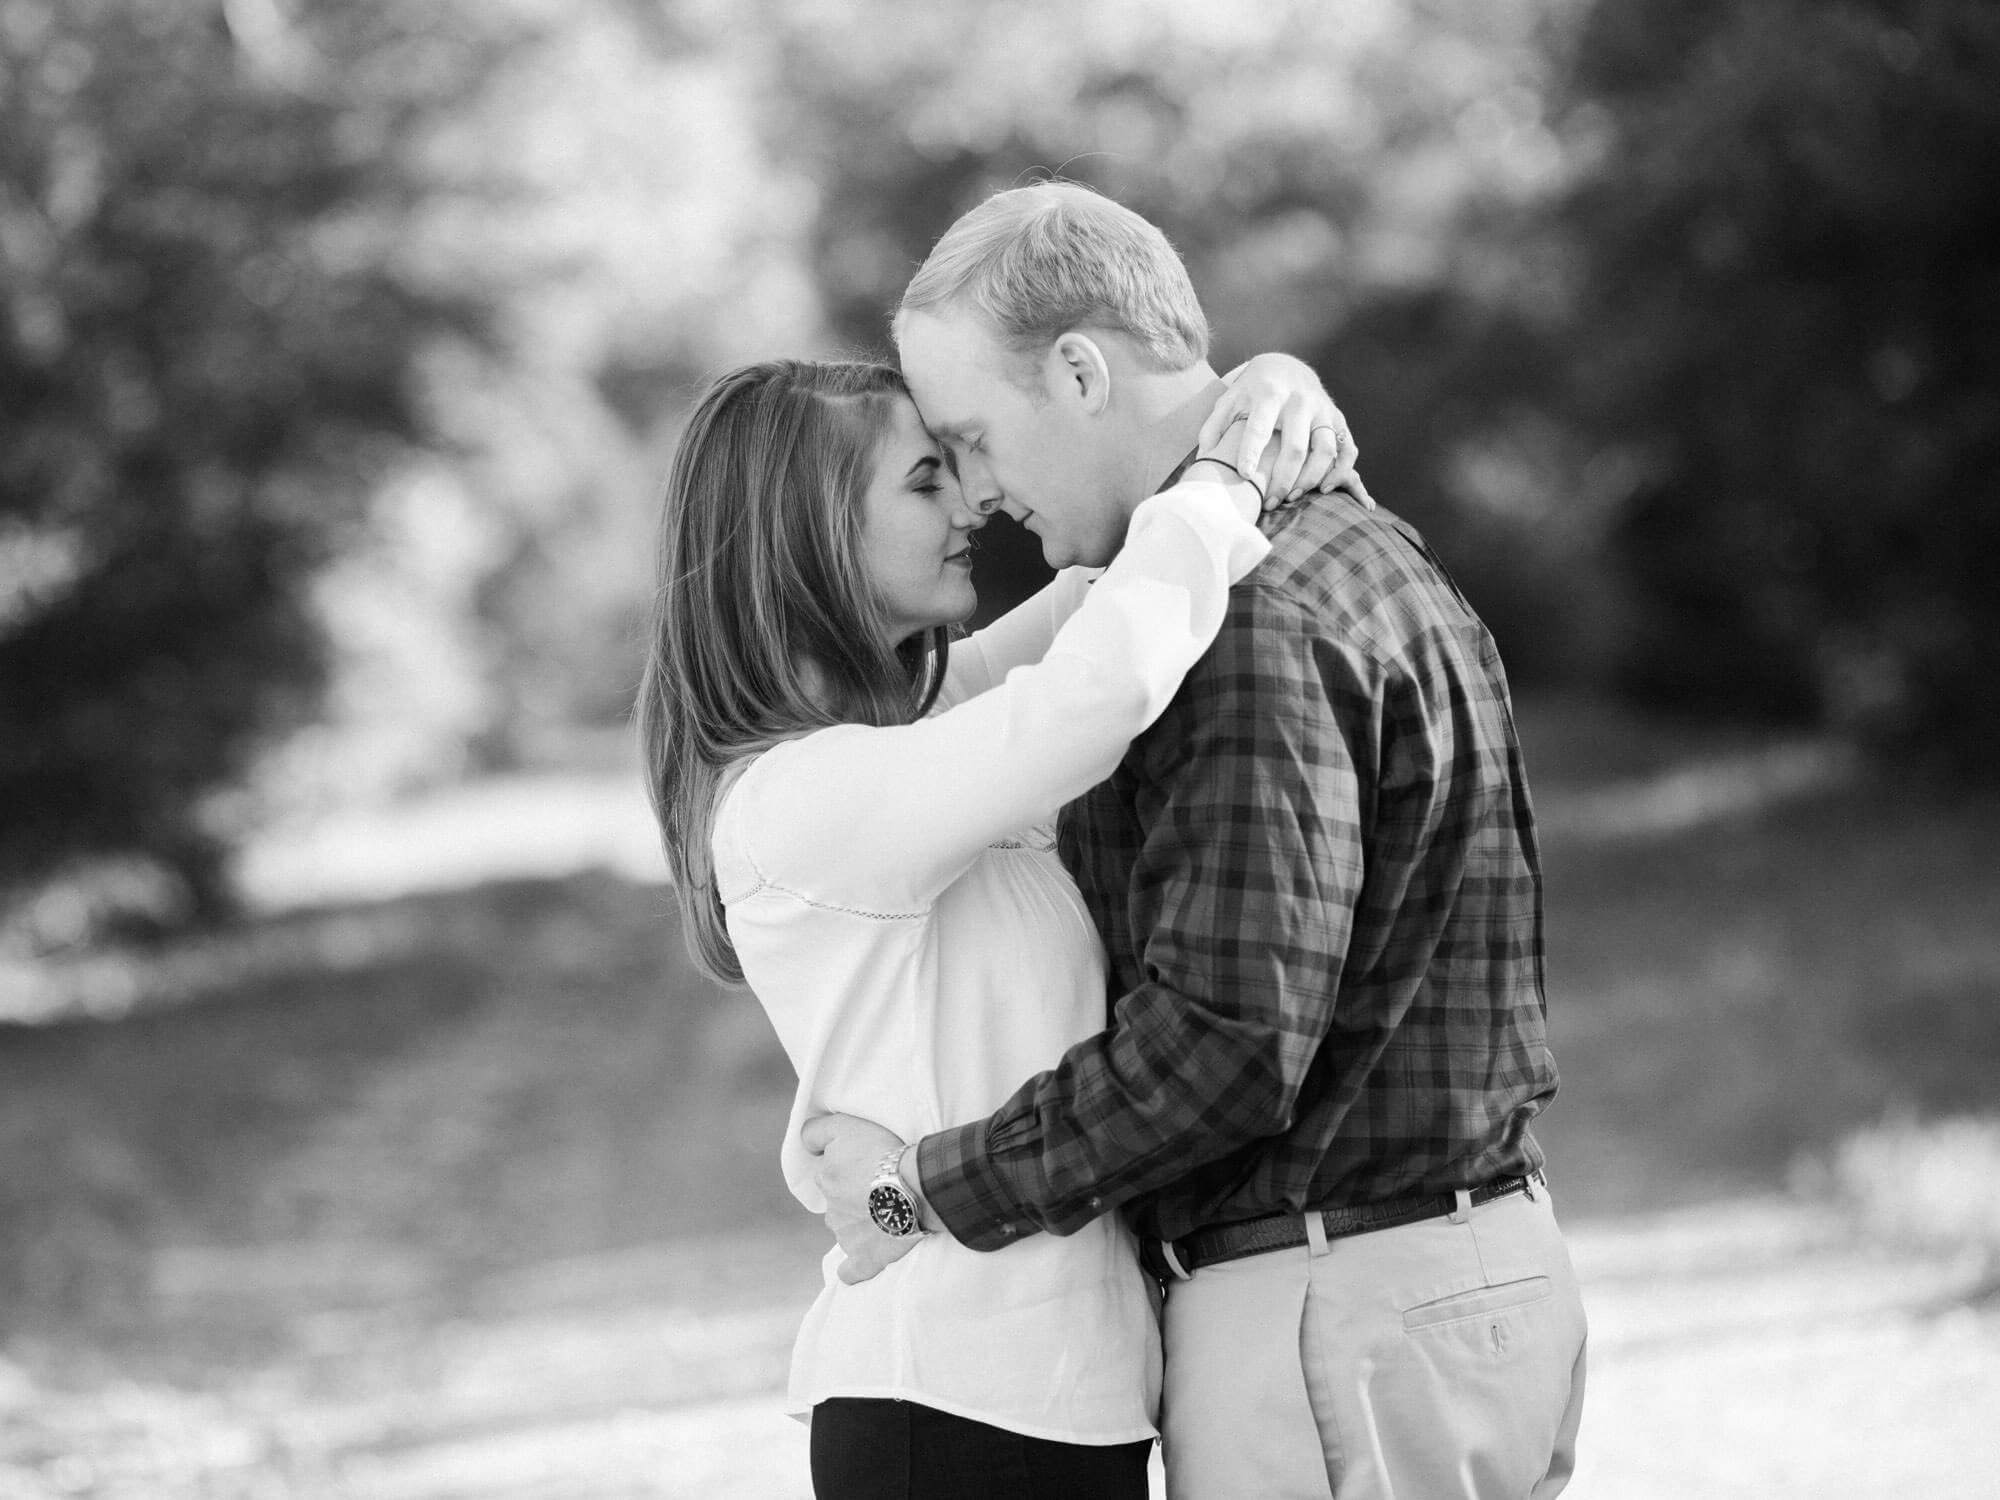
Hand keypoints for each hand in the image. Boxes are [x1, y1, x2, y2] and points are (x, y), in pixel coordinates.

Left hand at [799, 1113, 921, 1284]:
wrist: (912, 1187)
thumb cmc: (881, 1154)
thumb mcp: (844, 1126)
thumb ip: (816, 1132)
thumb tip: (806, 1147)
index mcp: (827, 1180)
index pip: (830, 1174)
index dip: (849, 1169)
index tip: (867, 1166)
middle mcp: (831, 1211)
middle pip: (839, 1205)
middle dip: (853, 1199)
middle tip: (880, 1190)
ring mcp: (846, 1238)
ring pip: (847, 1232)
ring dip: (860, 1226)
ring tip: (887, 1216)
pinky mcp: (863, 1259)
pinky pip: (851, 1271)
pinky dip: (854, 1268)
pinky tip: (864, 1259)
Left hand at [1204, 353, 1372, 510]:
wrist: (1286, 367)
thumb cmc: (1251, 393)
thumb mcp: (1229, 401)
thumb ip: (1214, 426)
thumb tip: (1204, 455)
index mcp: (1269, 395)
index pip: (1260, 428)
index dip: (1251, 453)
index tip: (1243, 475)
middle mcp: (1299, 401)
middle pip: (1294, 447)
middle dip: (1282, 479)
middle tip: (1269, 503)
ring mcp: (1322, 410)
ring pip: (1324, 450)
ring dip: (1310, 479)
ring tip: (1292, 498)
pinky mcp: (1338, 419)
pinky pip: (1347, 449)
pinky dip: (1340, 471)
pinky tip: (1324, 488)